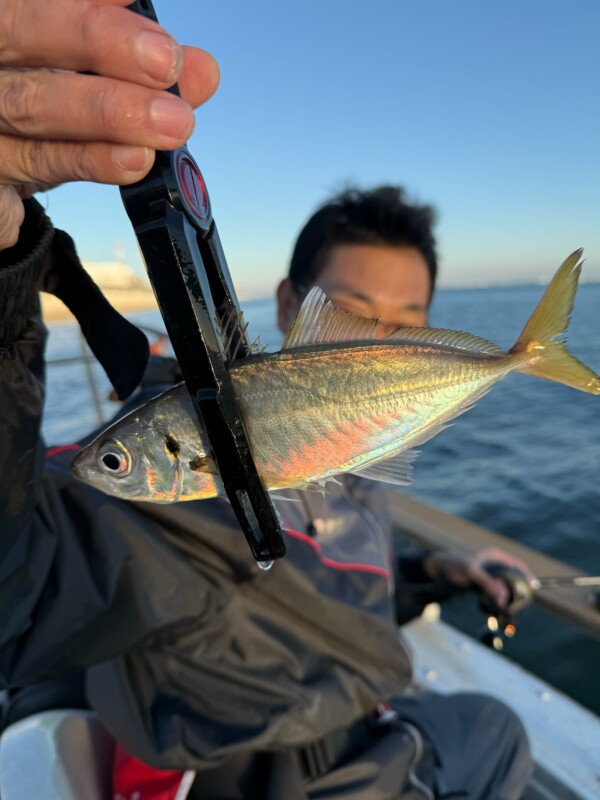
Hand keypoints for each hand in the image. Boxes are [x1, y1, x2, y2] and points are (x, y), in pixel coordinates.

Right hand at [0, 0, 219, 248]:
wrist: (5, 178)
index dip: (93, 5)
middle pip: (22, 29)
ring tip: (172, 121)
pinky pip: (39, 161)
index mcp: (7, 19)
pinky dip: (92, 159)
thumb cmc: (49, 107)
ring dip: (109, 112)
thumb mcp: (89, 77)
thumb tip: (201, 71)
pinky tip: (136, 159)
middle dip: (101, 41)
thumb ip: (139, 68)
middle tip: (167, 61)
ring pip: (32, 103)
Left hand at [422, 547, 537, 608]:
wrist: (434, 570)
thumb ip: (487, 583)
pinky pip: (489, 596)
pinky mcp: (478, 585)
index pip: (516, 563)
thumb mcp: (471, 572)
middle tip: (517, 606)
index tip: (533, 587)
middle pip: (510, 579)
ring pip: (500, 589)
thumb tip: (503, 598)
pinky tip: (486, 613)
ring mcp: (485, 576)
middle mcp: (491, 565)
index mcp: (493, 556)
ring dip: (501, 602)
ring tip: (502, 613)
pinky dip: (490, 604)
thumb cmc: (453, 565)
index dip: (526, 574)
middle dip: (513, 593)